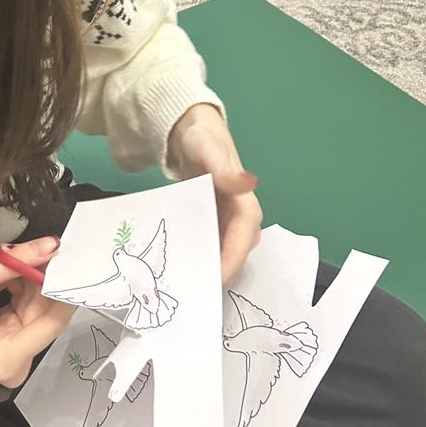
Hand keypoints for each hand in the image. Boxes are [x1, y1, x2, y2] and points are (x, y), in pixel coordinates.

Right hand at [0, 236, 74, 386]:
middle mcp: (16, 362)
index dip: (62, 287)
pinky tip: (9, 270)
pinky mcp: (9, 341)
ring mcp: (14, 353)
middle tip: (41, 246)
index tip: (69, 256)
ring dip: (31, 278)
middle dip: (44, 278)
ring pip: (38, 306)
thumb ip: (16, 261)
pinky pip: (27, 308)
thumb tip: (52, 244)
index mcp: (8, 358)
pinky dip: (22, 285)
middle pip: (46, 313)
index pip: (53, 321)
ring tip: (15, 256)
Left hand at [167, 104, 261, 283]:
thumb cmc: (202, 139)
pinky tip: (177, 269)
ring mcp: (226, 225)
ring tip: (181, 287)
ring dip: (206, 270)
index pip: (244, 240)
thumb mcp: (208, 149)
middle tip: (191, 292)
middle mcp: (240, 220)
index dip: (231, 261)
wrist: (192, 134)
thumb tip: (248, 181)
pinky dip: (197, 259)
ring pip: (221, 255)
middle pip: (234, 254)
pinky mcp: (212, 226)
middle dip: (216, 273)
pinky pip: (209, 248)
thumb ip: (223, 168)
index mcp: (245, 204)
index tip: (213, 280)